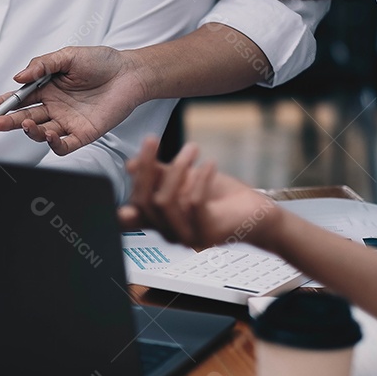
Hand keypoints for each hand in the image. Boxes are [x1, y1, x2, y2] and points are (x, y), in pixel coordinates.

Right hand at [0, 46, 148, 155]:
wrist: (130, 73)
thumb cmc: (101, 62)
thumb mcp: (68, 56)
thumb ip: (42, 65)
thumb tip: (18, 77)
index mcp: (47, 88)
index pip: (20, 98)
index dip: (2, 103)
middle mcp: (54, 107)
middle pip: (24, 117)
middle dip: (7, 121)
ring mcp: (67, 122)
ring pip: (41, 132)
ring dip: (30, 131)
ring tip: (25, 123)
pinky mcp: (83, 134)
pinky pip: (64, 145)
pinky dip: (54, 144)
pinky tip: (50, 135)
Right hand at [117, 138, 282, 250]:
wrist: (255, 213)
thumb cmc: (219, 196)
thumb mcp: (184, 178)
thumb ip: (158, 173)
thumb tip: (130, 165)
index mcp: (160, 221)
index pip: (131, 213)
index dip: (121, 189)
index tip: (127, 168)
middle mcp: (169, 232)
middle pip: (144, 202)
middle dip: (146, 167)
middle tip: (152, 139)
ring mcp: (187, 236)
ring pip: (165, 202)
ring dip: (176, 169)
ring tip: (192, 148)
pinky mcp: (208, 233)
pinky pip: (194, 203)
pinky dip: (200, 179)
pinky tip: (209, 163)